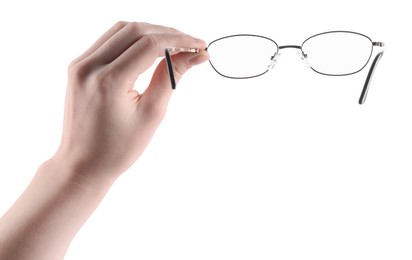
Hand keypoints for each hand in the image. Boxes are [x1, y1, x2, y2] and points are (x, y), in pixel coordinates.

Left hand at [54, 21, 207, 183]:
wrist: (83, 164)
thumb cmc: (118, 148)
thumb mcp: (151, 114)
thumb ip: (171, 78)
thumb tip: (193, 56)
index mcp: (108, 81)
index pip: (150, 44)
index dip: (180, 40)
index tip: (199, 46)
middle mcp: (89, 66)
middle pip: (135, 30)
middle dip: (167, 32)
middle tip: (190, 45)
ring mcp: (80, 64)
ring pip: (121, 30)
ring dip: (150, 32)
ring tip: (174, 45)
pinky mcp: (78, 67)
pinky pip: (109, 41)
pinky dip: (132, 39)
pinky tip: (150, 49)